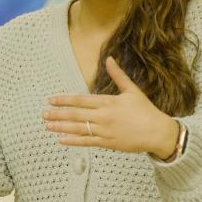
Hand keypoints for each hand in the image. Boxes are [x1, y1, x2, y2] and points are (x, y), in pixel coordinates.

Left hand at [42, 57, 178, 155]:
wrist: (157, 132)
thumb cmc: (145, 110)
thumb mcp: (132, 90)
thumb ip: (118, 75)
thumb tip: (110, 58)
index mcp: (107, 102)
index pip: (80, 100)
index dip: (64, 100)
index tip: (51, 100)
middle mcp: (102, 116)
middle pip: (75, 115)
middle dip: (57, 114)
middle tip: (43, 114)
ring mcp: (104, 131)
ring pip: (78, 129)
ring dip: (61, 127)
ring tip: (48, 126)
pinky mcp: (107, 143)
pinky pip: (86, 142)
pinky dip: (73, 141)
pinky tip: (61, 140)